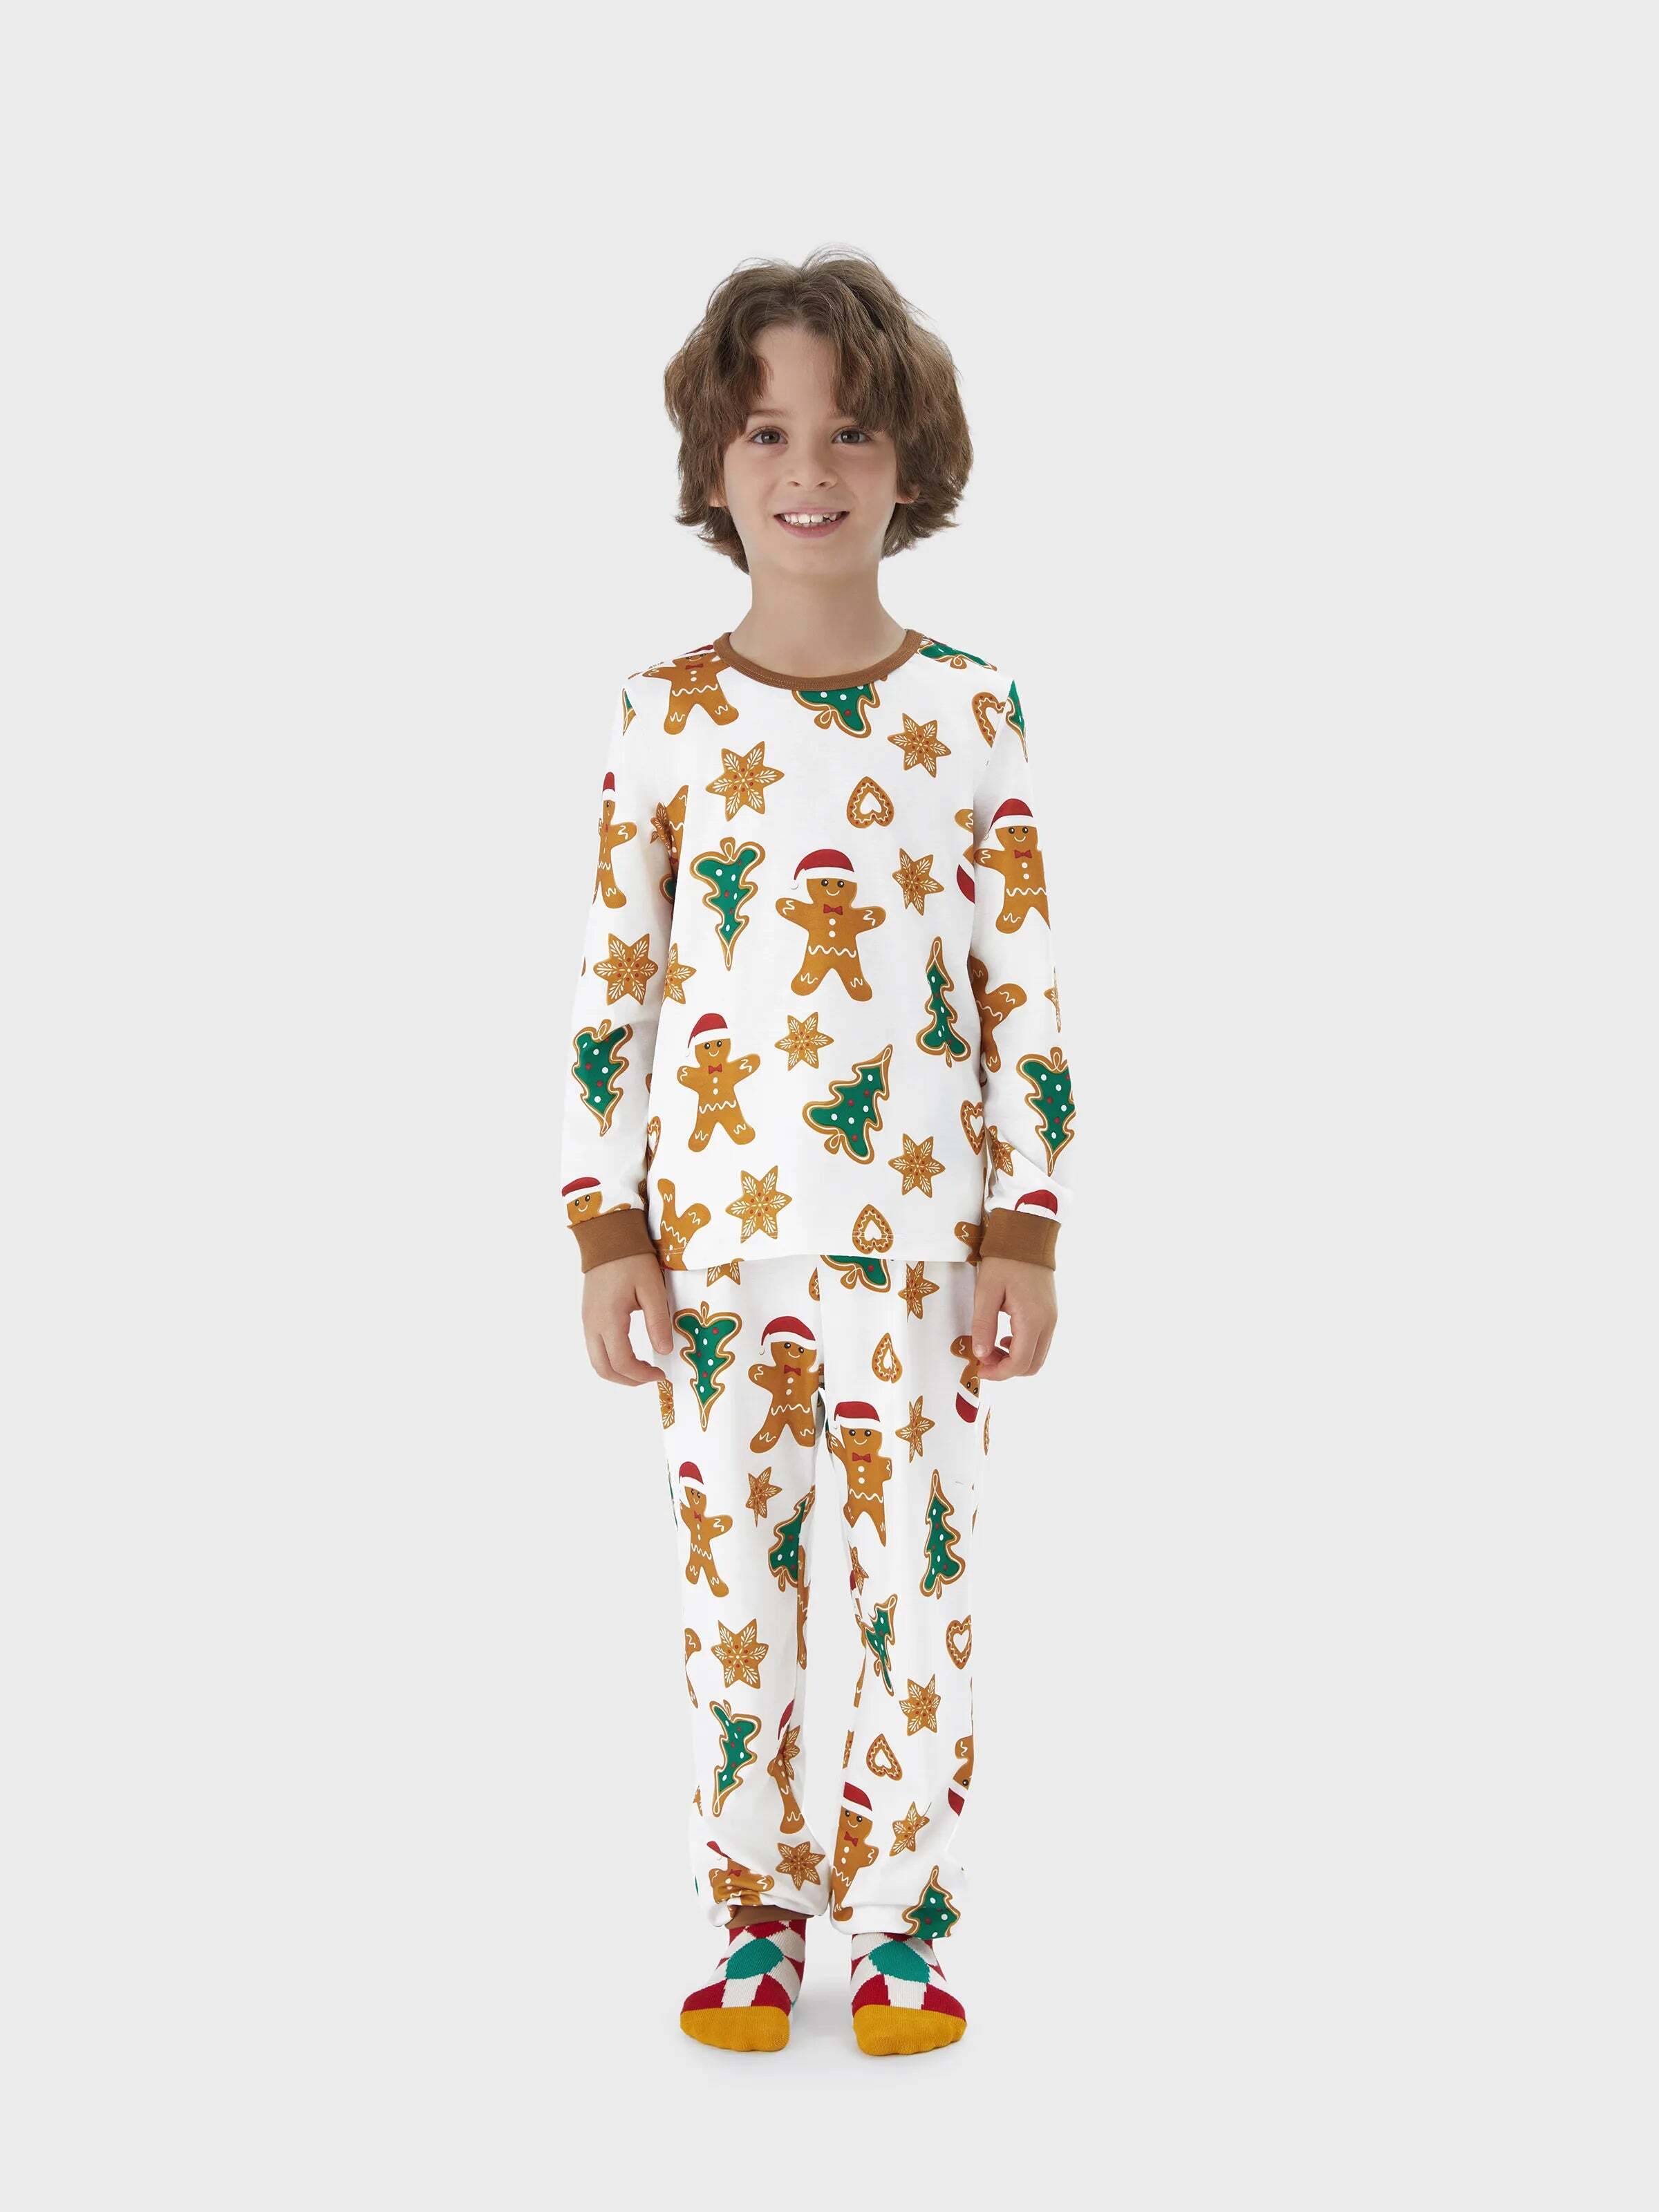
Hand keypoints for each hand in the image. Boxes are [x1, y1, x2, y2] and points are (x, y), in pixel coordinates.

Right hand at [581, 1253, 675, 1384]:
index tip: (660, 1373)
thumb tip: (664, 1350)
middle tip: (650, 1377)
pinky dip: (610, 1358)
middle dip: (628, 1380)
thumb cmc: (632, 1259)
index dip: (642, 1374)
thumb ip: (657, 1321)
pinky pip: (595, 1347)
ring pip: (596, 1360)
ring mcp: (587, 1321)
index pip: (622, 1362)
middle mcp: (592, 1324)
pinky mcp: (588, 1316)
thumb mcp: (652, 1288)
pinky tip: (629, 1353)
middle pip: (603, 1369)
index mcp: (609, 1319)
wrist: (609, 1237)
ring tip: (641, 1369)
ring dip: (617, 1371)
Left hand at [970, 1256, 1057, 1379]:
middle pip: (1032, 1366)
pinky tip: (1005, 1336)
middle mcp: (1047, 1323)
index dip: (998, 1373)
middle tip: (984, 1357)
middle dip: (1006, 1369)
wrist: (1027, 1237)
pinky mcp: (1050, 1314)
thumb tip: (980, 1354)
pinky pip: (1040, 1343)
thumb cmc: (1004, 1261)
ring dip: (1014, 1359)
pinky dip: (1022, 1348)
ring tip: (992, 1345)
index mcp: (1032, 1319)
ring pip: (1037, 1356)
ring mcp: (1052, 1319)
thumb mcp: (986, 1291)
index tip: (979, 1367)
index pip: (1019, 1363)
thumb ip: (983, 1325)